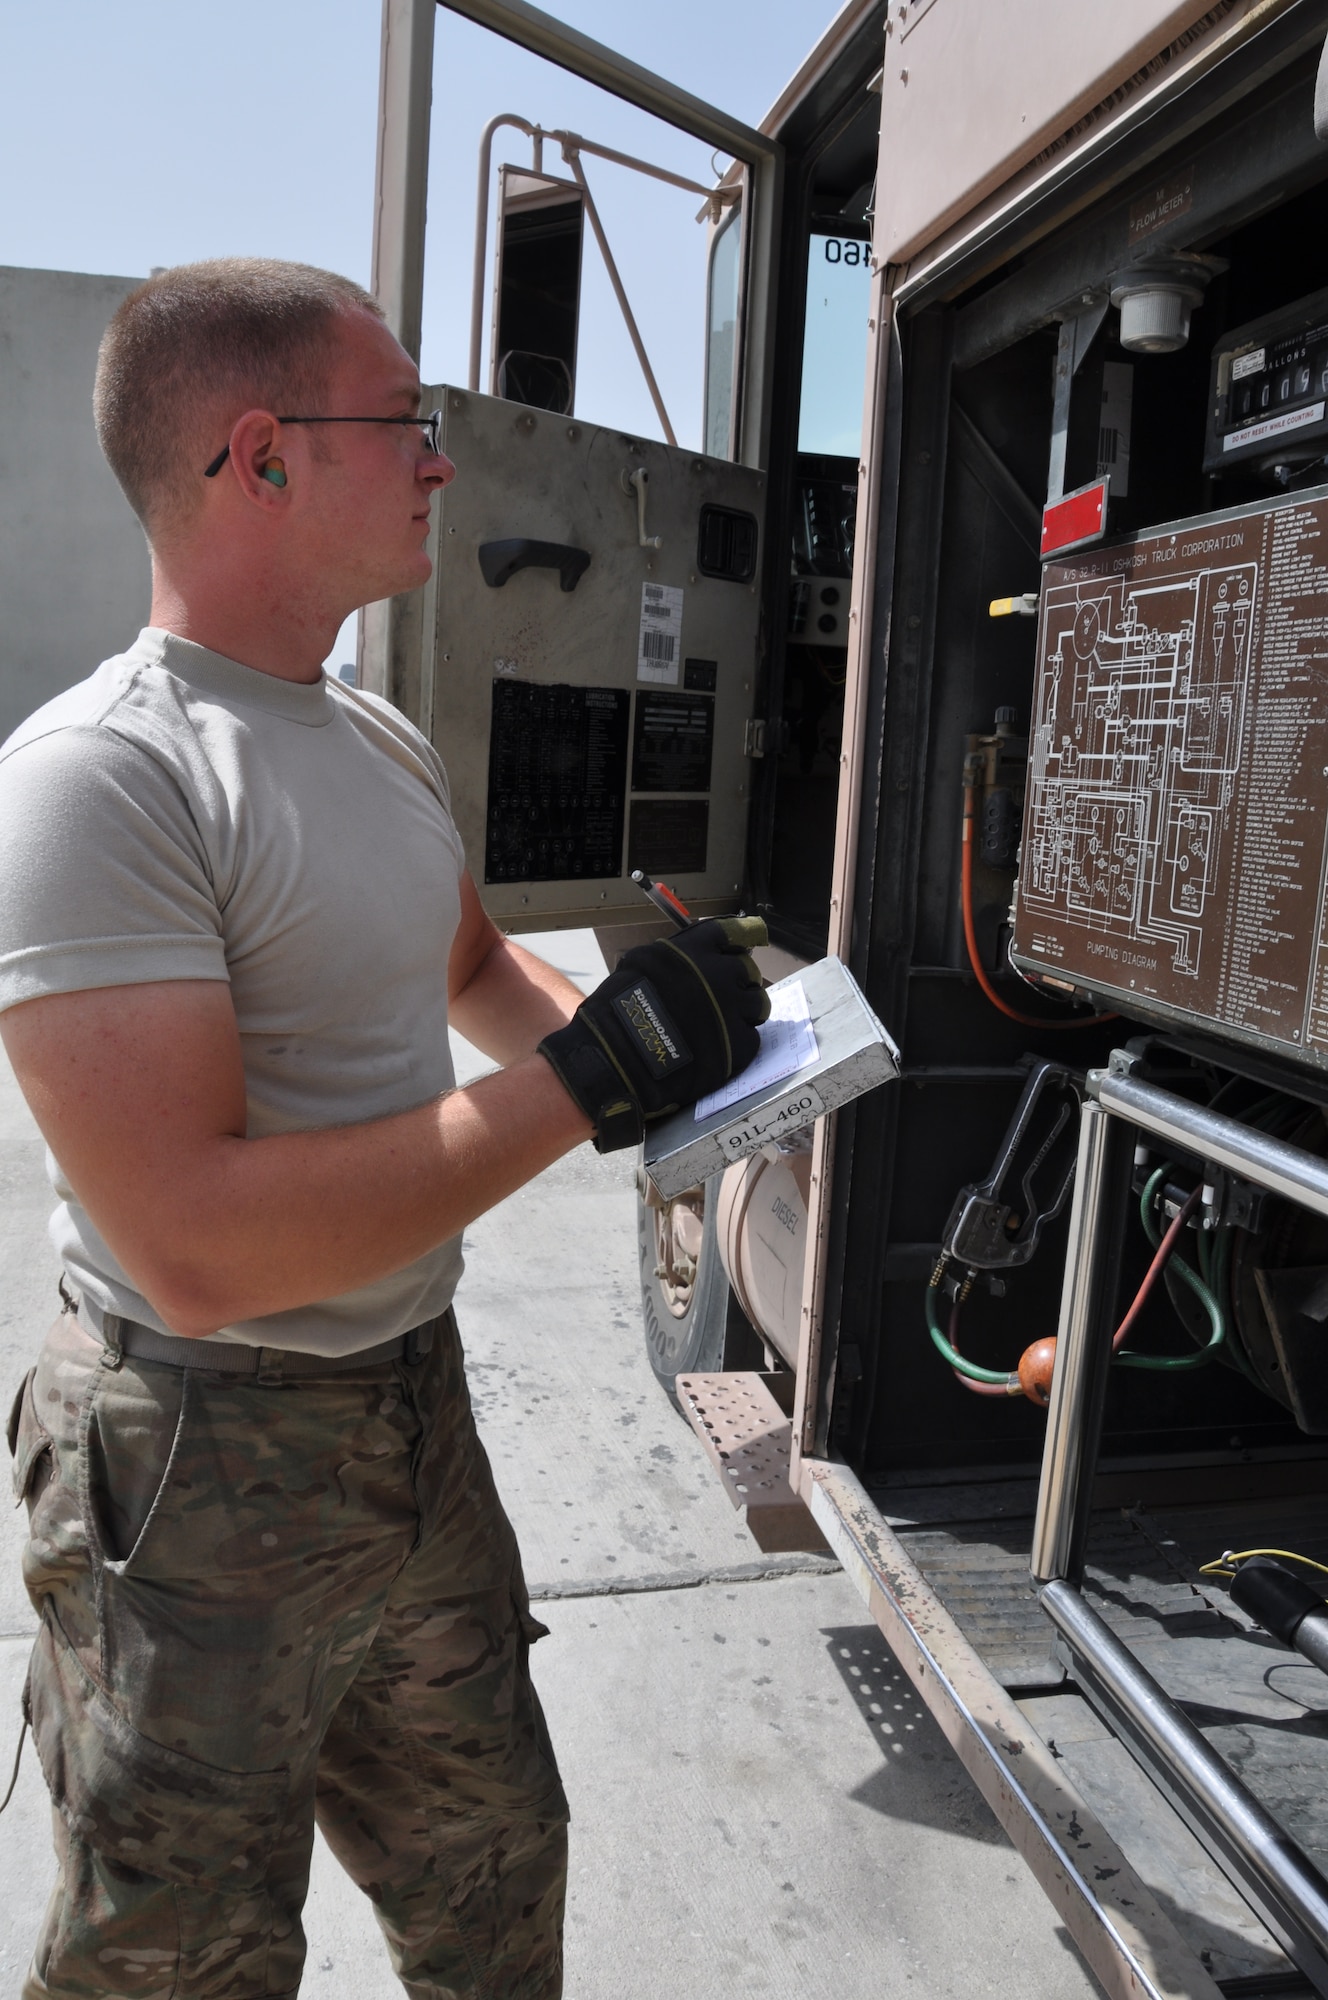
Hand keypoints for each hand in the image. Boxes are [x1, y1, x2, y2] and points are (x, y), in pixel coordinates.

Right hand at [537, 917, 769, 1151]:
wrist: (616, 1057)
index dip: (746, 935)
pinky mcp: (738, 1045)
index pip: (734, 933)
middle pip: (748, 970)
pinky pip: (751, 1037)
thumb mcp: (643, 963)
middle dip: (740, 980)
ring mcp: (732, 1010)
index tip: (755, 937)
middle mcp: (719, 975)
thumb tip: (700, 956)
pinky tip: (719, 1046)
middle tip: (724, 996)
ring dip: (745, 1010)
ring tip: (726, 1022)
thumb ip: (678, 957)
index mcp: (695, 951)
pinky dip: (738, 1040)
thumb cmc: (619, 1009)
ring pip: (758, 1004)